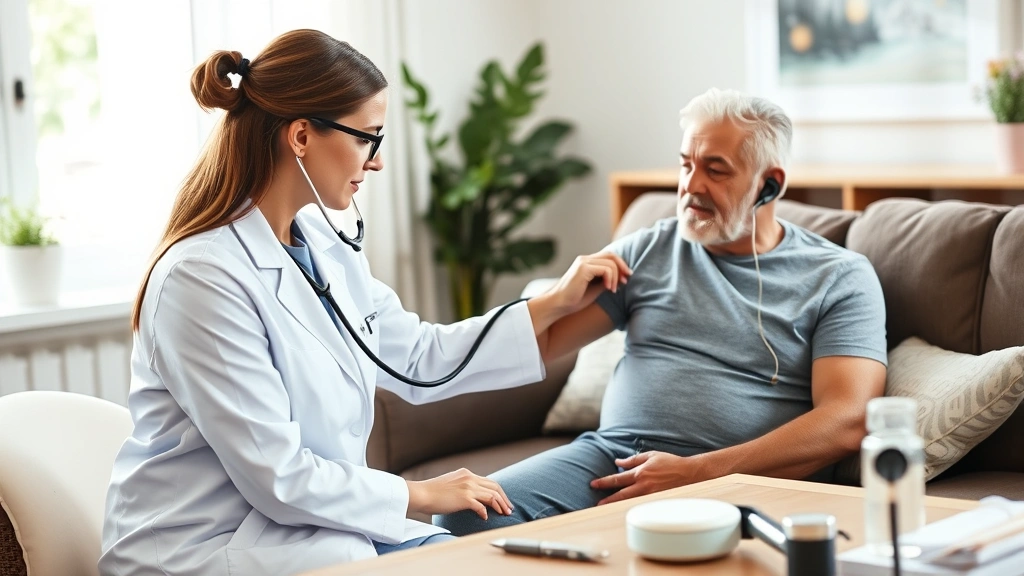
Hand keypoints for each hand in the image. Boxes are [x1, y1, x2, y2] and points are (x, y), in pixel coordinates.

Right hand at [406, 468, 512, 519]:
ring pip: (492, 496)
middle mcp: (469, 478)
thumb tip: (470, 497)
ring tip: (504, 514)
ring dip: (500, 506)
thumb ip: (461, 486)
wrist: (420, 494)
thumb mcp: (450, 484)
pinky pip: (482, 506)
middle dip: (504, 499)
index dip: (498, 492)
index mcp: (466, 473)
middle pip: (495, 487)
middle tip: (509, 509)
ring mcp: (468, 487)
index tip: (503, 501)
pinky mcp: (464, 498)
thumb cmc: (431, 492)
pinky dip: (486, 513)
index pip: (489, 481)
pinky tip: (485, 518)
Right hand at [547, 251, 631, 315]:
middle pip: (611, 255)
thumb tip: (622, 277)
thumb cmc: (575, 299)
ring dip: (616, 277)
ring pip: (610, 262)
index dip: (620, 265)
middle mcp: (584, 259)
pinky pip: (605, 269)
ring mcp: (583, 262)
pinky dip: (611, 278)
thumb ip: (606, 280)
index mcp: (586, 262)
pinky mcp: (583, 268)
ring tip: (613, 290)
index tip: (626, 278)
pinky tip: (608, 288)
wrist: (559, 305)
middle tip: (626, 280)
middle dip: (622, 267)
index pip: (608, 256)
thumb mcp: (595, 288)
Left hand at [590, 451, 706, 504]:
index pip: (618, 479)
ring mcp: (650, 495)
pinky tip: (624, 510)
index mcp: (640, 473)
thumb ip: (633, 460)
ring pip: (629, 502)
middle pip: (621, 494)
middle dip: (607, 499)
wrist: (690, 473)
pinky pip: (641, 505)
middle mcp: (644, 485)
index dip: (604, 482)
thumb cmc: (670, 463)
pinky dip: (631, 507)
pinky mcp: (657, 501)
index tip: (593, 484)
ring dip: (617, 505)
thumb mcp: (651, 456)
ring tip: (606, 509)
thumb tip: (618, 462)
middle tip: (596, 504)